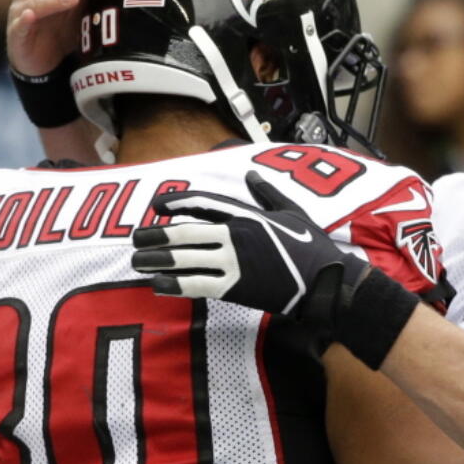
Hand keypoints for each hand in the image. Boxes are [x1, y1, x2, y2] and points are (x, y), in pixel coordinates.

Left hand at [132, 172, 370, 328]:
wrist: (326, 282)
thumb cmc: (313, 247)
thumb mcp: (293, 212)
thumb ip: (268, 194)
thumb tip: (252, 175)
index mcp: (247, 216)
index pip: (204, 203)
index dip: (177, 202)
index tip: (157, 206)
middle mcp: (235, 236)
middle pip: (184, 233)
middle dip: (156, 236)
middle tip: (136, 240)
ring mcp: (233, 262)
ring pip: (184, 259)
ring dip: (157, 261)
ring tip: (138, 263)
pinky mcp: (236, 288)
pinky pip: (196, 285)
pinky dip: (174, 285)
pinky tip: (157, 285)